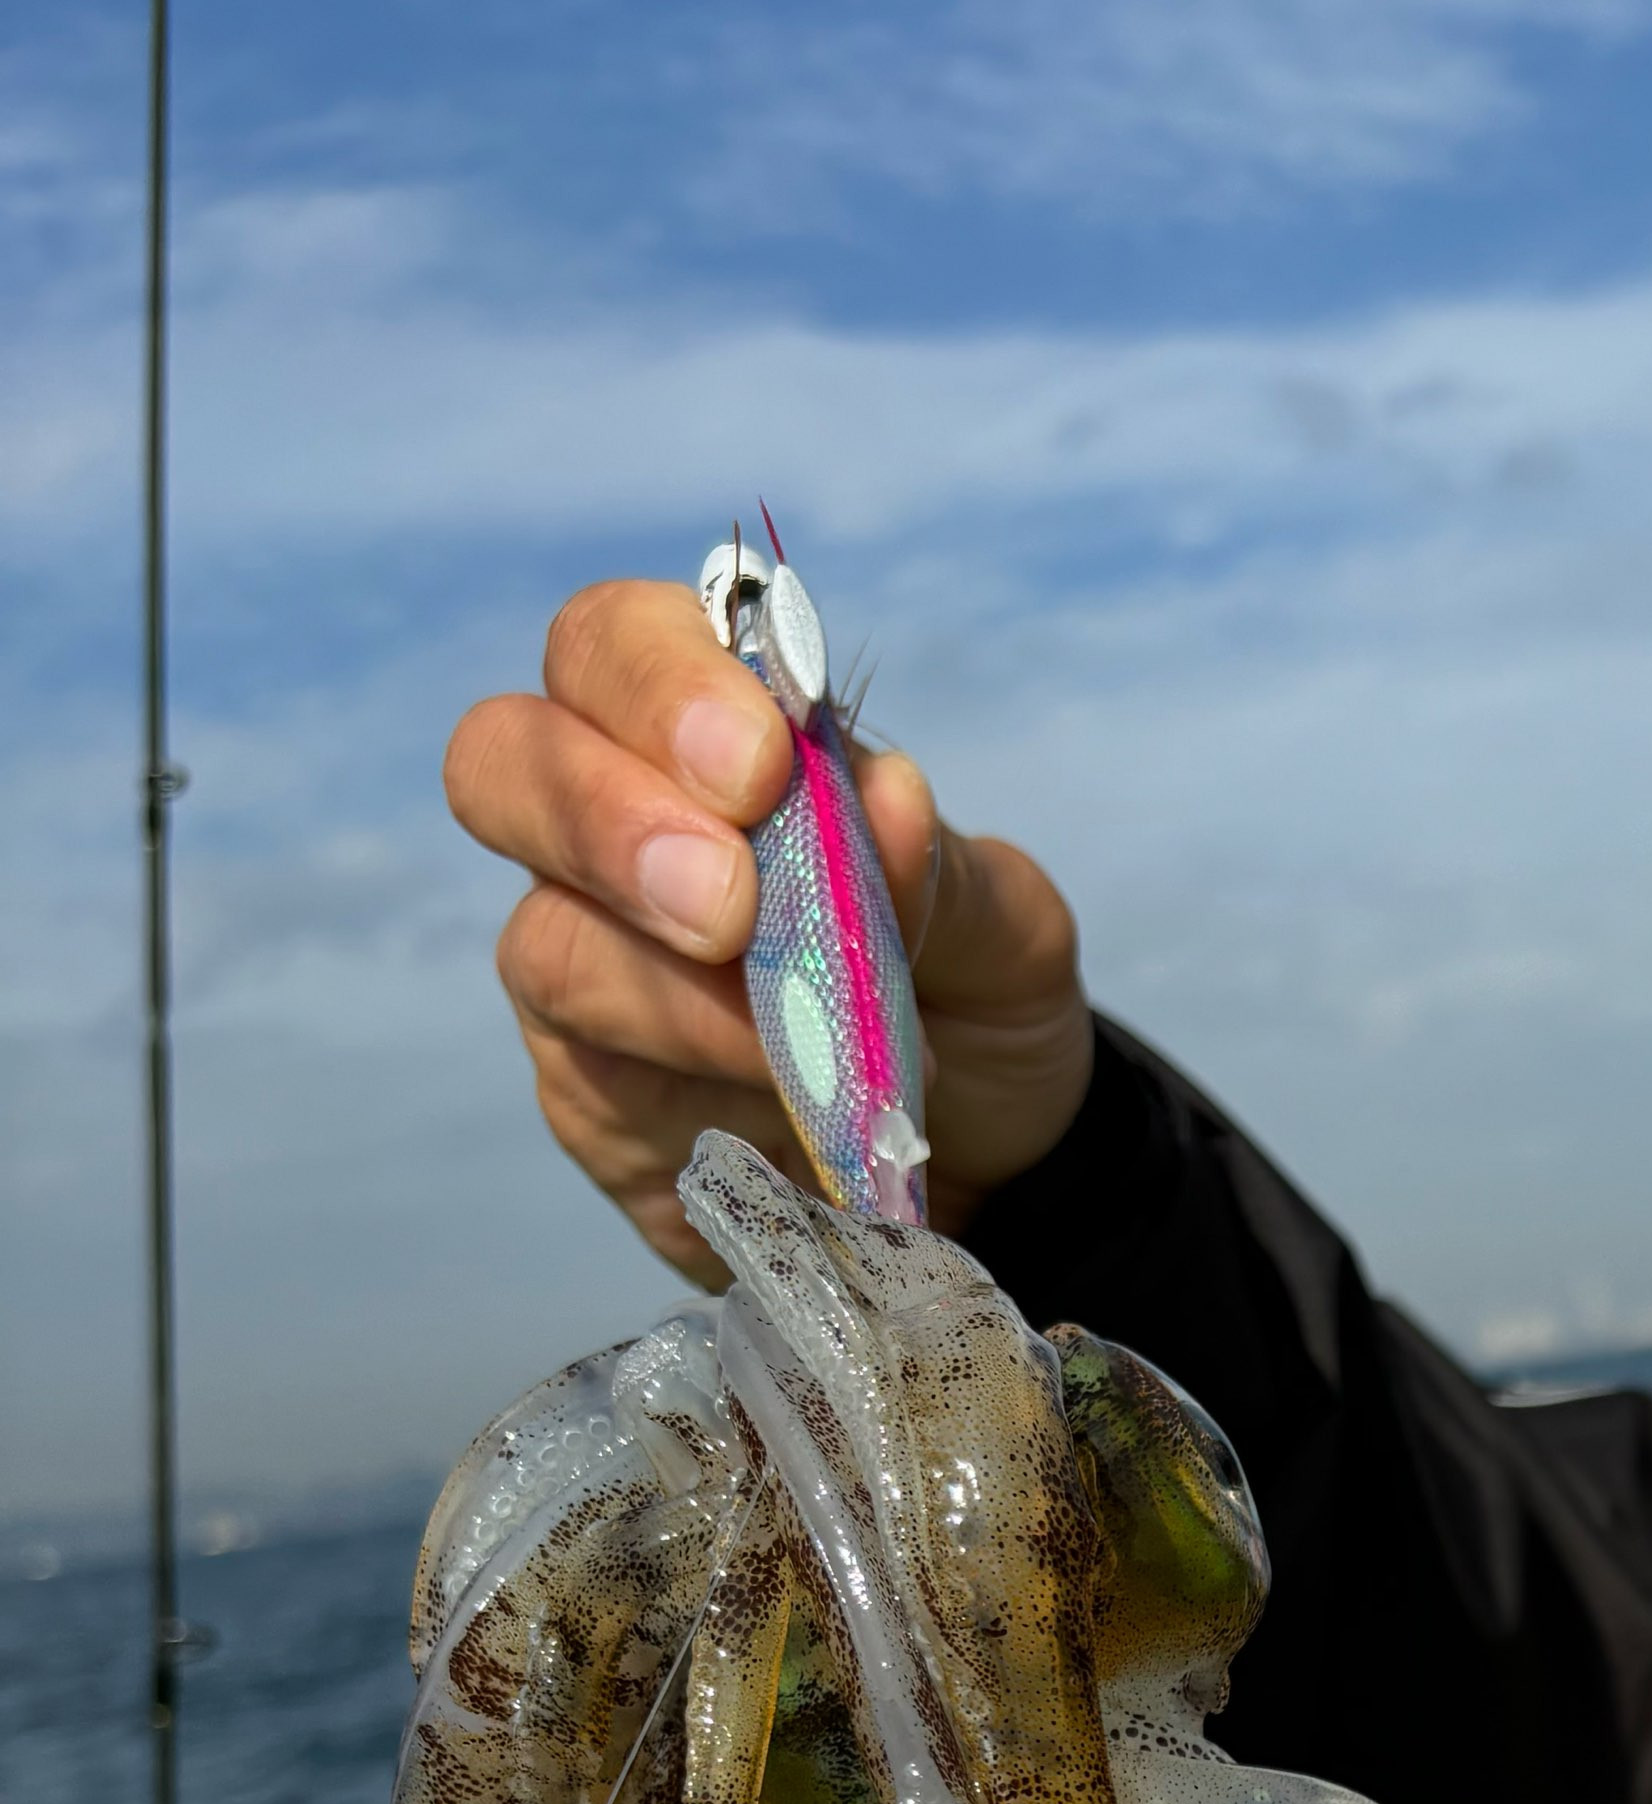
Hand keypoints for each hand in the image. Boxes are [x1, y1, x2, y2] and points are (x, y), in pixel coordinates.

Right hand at [445, 578, 1096, 1283]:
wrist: (992, 1156)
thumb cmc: (971, 994)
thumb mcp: (999, 925)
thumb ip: (939, 866)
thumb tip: (883, 794)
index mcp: (698, 738)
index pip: (609, 647)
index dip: (658, 687)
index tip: (758, 766)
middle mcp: (604, 836)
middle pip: (499, 767)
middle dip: (607, 824)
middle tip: (726, 909)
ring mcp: (579, 972)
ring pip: (551, 950)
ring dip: (685, 1000)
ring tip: (826, 1055)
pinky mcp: (592, 1102)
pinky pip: (603, 1089)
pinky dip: (712, 1101)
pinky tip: (797, 1123)